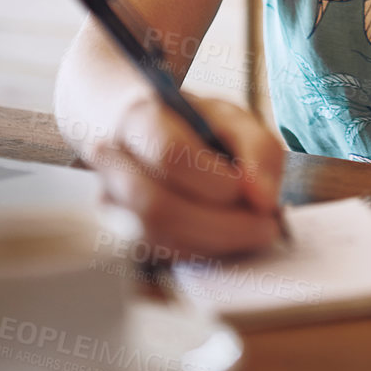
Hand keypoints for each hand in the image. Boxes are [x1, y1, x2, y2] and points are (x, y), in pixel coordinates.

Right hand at [91, 93, 287, 259]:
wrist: (144, 134)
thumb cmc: (192, 125)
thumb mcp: (233, 119)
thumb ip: (258, 150)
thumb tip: (264, 201)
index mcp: (139, 116)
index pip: (168, 153)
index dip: (211, 180)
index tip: (243, 189)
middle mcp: (112, 160)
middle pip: (156, 205)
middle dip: (220, 225)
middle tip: (265, 227)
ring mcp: (106, 199)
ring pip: (153, 237)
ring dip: (211, 243)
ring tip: (250, 233)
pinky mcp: (114, 232)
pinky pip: (154, 254)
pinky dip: (196, 253)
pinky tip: (223, 241)